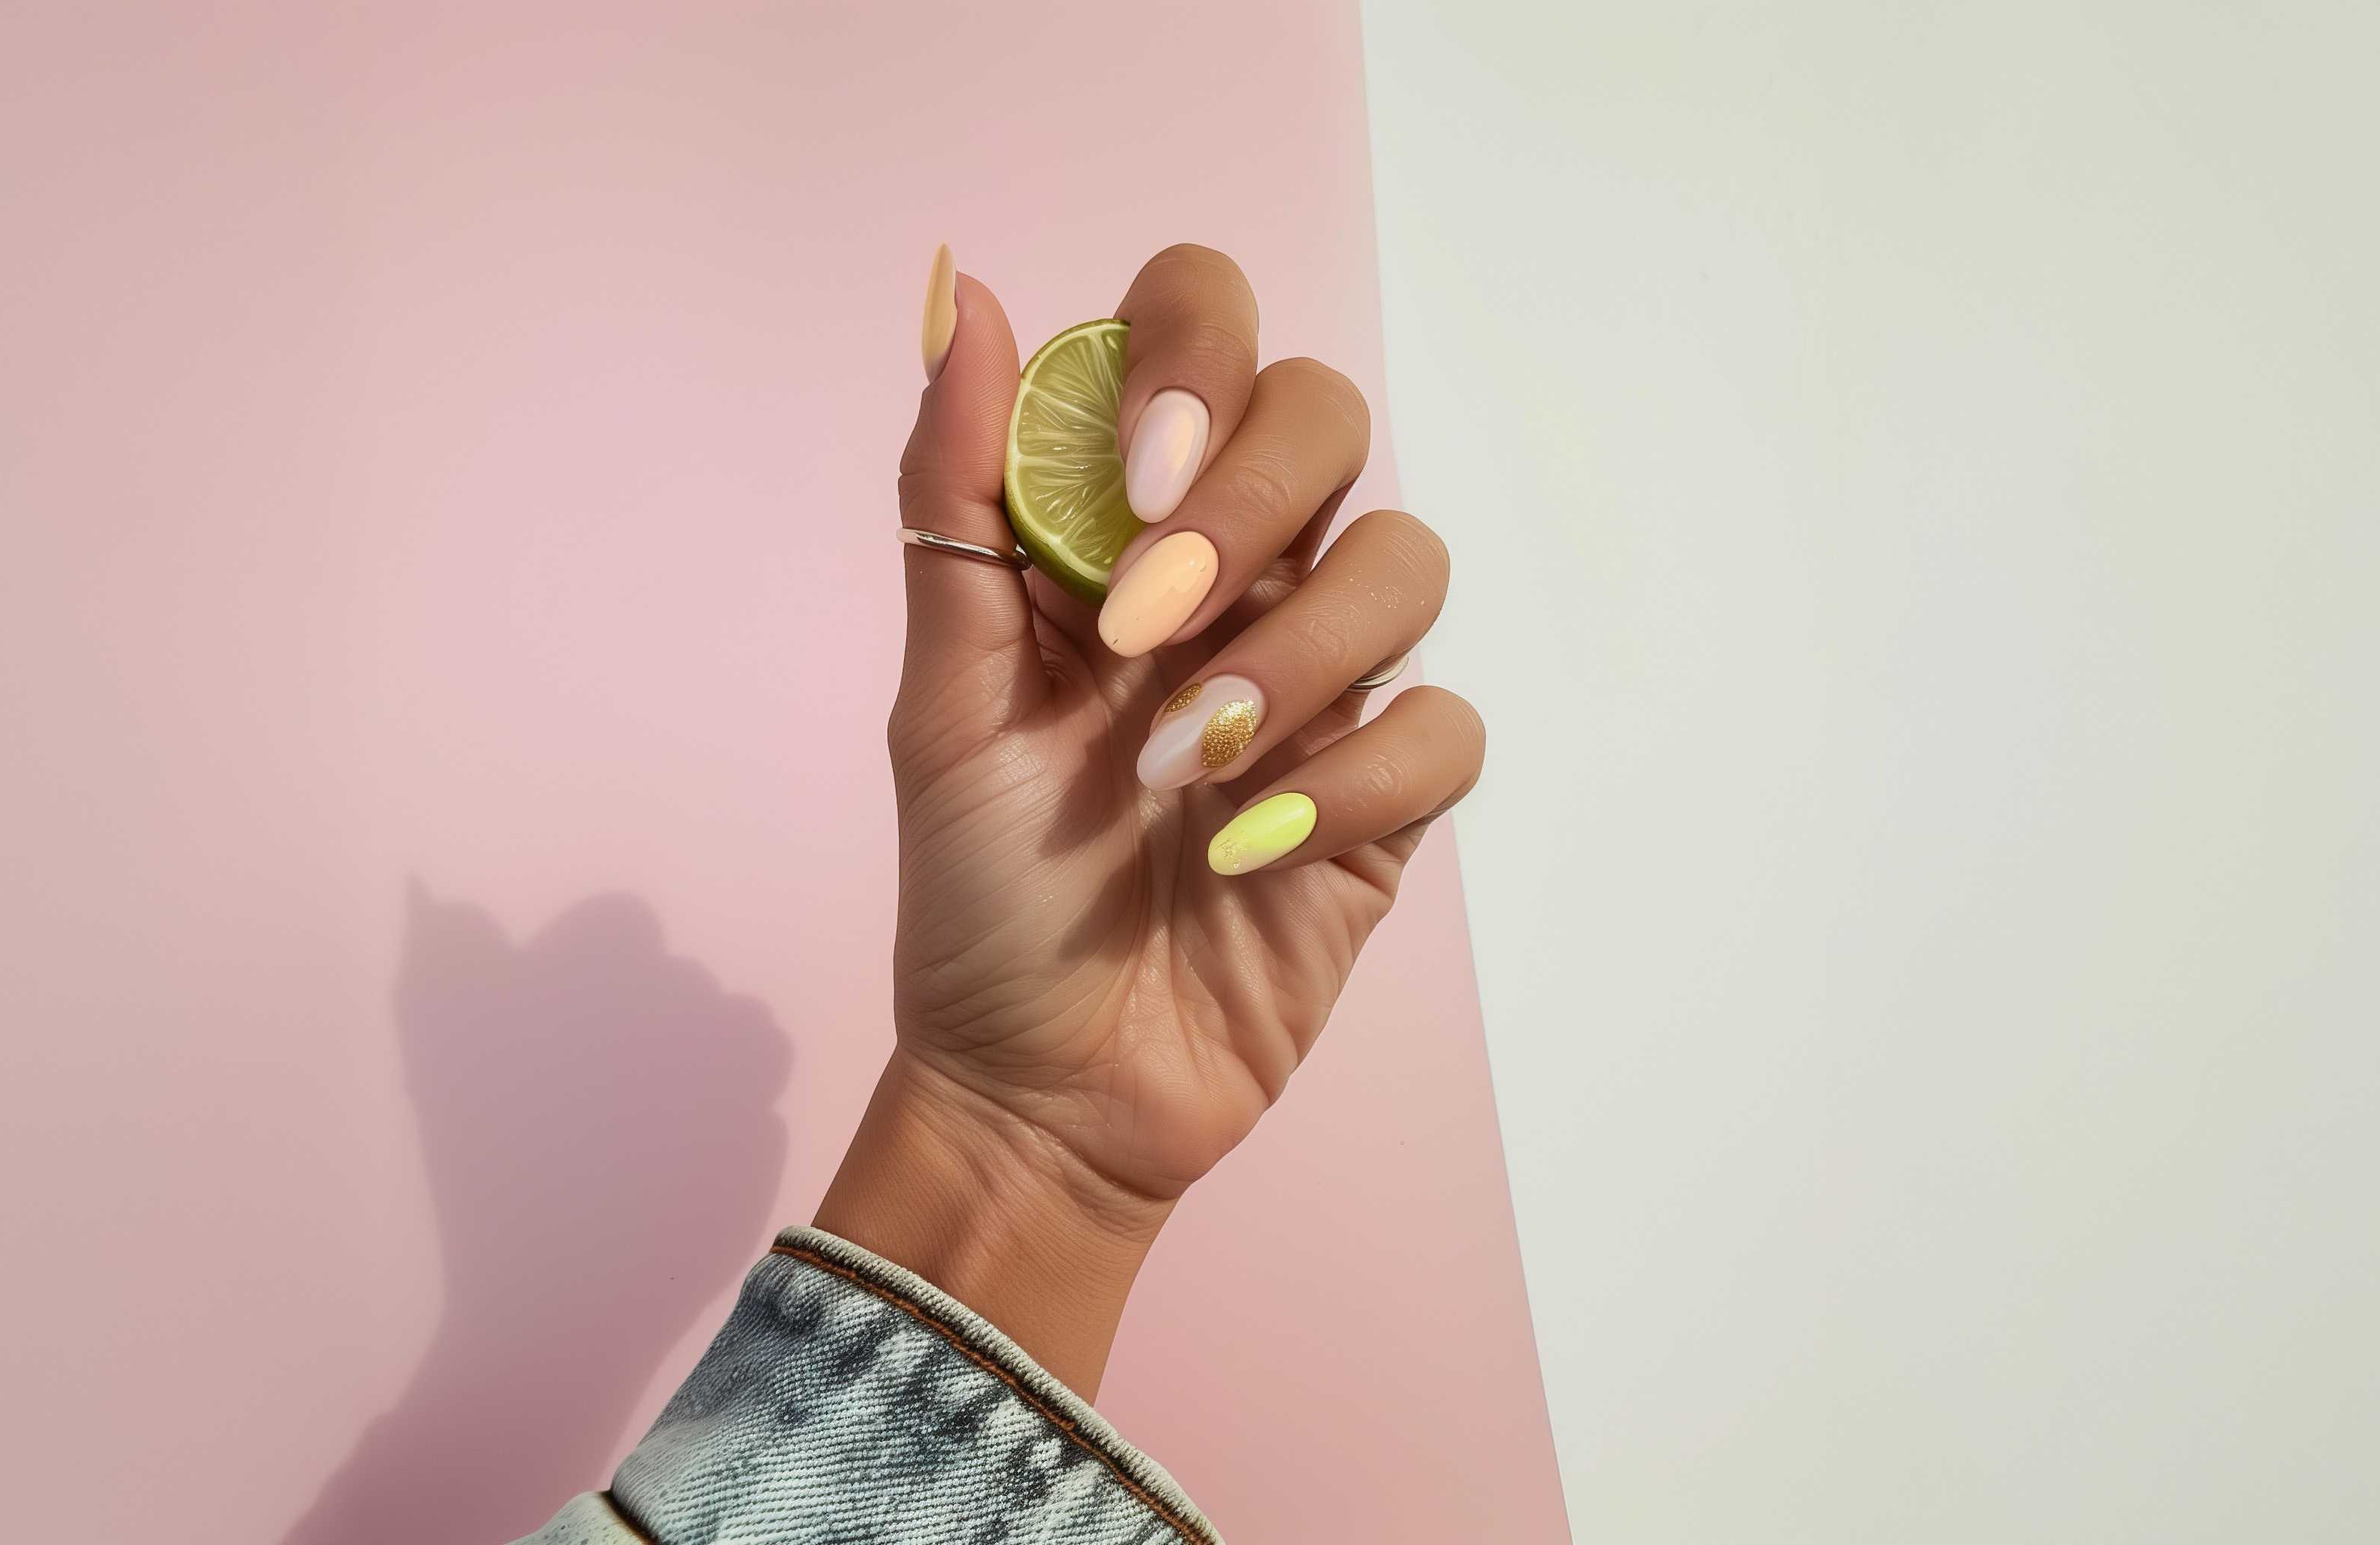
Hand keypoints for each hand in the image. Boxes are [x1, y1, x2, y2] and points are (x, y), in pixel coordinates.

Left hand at [819, 245, 1483, 1393]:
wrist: (1041, 1090)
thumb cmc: (978, 896)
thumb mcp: (940, 698)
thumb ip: (954, 498)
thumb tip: (962, 290)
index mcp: (1120, 526)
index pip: (1202, 330)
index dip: (1191, 361)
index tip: (1132, 484)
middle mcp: (1235, 575)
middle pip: (1325, 413)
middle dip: (1250, 502)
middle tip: (1150, 623)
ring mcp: (1319, 682)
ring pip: (1406, 558)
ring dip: (1295, 654)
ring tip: (1181, 770)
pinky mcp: (1384, 798)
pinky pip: (1438, 727)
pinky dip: (1351, 782)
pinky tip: (1249, 853)